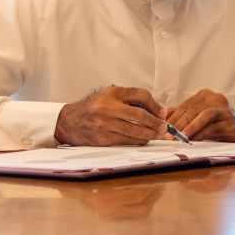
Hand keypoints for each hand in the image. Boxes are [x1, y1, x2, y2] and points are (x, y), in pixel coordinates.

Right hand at [53, 85, 169, 145]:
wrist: (70, 121)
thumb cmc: (94, 107)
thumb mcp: (110, 94)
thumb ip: (130, 97)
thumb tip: (155, 109)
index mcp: (112, 93)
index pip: (140, 95)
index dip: (155, 105)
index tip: (162, 113)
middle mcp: (108, 108)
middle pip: (140, 115)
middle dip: (155, 122)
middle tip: (164, 127)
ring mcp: (105, 125)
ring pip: (135, 131)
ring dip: (149, 134)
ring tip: (157, 135)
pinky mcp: (103, 139)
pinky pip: (126, 141)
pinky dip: (138, 141)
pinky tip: (144, 139)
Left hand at [165, 89, 234, 141]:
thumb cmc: (217, 123)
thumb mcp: (199, 117)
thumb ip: (184, 114)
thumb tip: (165, 114)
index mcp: (205, 95)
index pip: (186, 105)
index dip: (173, 117)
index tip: (163, 129)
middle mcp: (215, 98)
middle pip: (193, 110)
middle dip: (179, 124)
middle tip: (169, 135)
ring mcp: (224, 108)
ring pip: (203, 116)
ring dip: (190, 127)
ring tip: (180, 136)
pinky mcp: (230, 121)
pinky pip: (212, 127)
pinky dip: (201, 133)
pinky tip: (193, 140)